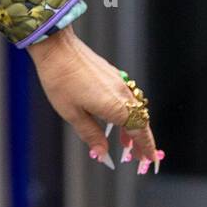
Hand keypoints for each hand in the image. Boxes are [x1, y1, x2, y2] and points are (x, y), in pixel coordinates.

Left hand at [28, 27, 162, 171]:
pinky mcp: (112, 73)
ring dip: (132, 127)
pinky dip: (126, 112)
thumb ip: (91, 135)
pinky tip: (114, 118)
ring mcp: (119, 81)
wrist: (56, 45)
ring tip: (124, 143)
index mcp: (116, 107)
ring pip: (134, 109)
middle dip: (141, 141)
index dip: (147, 148)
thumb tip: (102, 154)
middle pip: (141, 121)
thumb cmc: (60, 79)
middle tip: (138, 157)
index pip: (140, 132)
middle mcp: (123, 94)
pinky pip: (126, 97)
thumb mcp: (72, 114)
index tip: (150, 161)